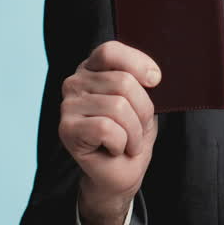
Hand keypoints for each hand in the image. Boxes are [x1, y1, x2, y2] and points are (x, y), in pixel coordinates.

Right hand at [59, 40, 160, 224]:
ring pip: (118, 106)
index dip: (138, 64)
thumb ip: (140, 82)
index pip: (111, 51)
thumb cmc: (132, 134)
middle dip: (142, 110)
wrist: (121, 173)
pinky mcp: (67, 129)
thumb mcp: (142, 101)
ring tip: (129, 141)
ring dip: (134, 131)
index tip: (156, 81)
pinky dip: (121, 143)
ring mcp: (67, 105)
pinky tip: (116, 149)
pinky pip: (107, 128)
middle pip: (123, 82)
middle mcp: (75, 82)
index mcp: (93, 69)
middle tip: (137, 128)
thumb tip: (153, 75)